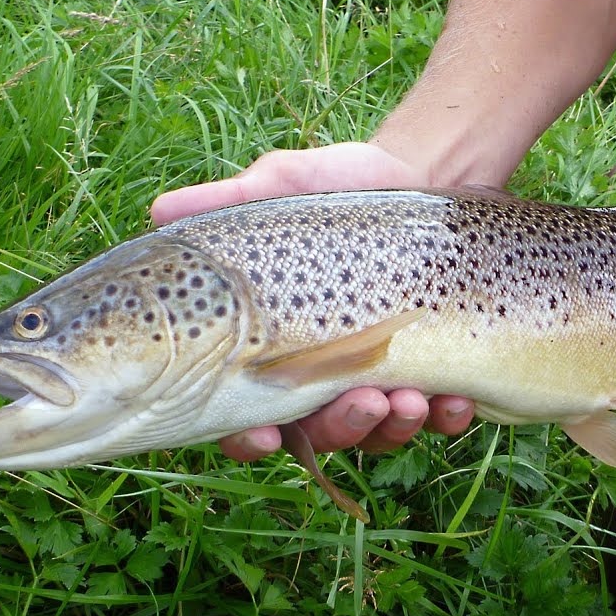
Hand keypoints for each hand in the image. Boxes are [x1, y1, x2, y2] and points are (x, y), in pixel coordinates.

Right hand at [150, 143, 474, 461]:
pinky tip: (455, 402)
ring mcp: (379, 382)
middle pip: (320, 435)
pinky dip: (446, 418)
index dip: (246, 438)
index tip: (262, 433)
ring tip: (411, 399)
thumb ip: (229, 204)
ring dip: (393, 428)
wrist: (422, 177)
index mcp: (272, 351)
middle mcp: (321, 379)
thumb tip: (160, 212)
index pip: (244, 416)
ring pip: (378, 434)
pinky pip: (439, 418)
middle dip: (341, 428)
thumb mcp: (285, 187)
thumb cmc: (337, 190)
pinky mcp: (435, 375)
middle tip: (364, 403)